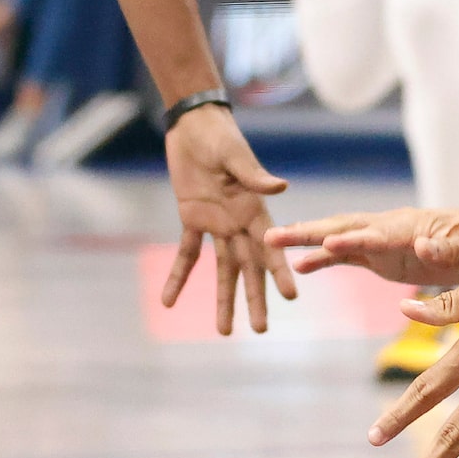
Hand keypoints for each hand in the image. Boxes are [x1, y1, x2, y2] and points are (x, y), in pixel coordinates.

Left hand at [159, 103, 294, 333]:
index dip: (279, 272)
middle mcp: (239, 223)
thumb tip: (281, 188)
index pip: (270, 247)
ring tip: (224, 331)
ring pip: (222, 270)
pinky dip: (178, 277)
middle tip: (260, 330)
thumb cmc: (220, 137)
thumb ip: (254, 175)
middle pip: (248, 268)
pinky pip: (186, 254)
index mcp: (254, 210)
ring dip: (223, 299)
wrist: (194, 127)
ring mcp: (217, 224)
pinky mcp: (192, 220)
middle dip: (254, 299)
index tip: (289, 297)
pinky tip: (168, 302)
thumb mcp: (235, 155)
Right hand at [269, 205, 458, 285]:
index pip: (380, 233)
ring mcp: (384, 241)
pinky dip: (323, 259)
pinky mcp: (382, 255)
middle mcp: (393, 228)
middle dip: (311, 231)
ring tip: (270, 243)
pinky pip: (347, 256)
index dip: (355, 238)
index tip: (328, 241)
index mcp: (415, 227)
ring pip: (338, 238)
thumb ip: (449, 248)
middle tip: (273, 234)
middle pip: (346, 227)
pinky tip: (299, 267)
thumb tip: (423, 247)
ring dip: (307, 241)